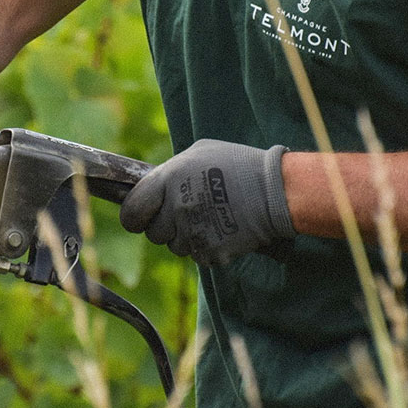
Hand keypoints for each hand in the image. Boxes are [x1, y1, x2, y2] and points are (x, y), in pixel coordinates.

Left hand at [120, 139, 294, 266]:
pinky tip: (222, 229)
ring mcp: (192, 233)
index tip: (142, 215)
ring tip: (210, 217)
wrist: (275, 191)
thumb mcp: (199, 153)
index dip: (135, 215)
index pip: (132, 211)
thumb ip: (171, 170)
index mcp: (168, 180)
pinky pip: (197, 255)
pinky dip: (206, 246)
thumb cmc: (238, 165)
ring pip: (175, 246)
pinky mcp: (209, 252)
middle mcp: (176, 208)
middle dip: (165, 225)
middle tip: (185, 213)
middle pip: (153, 233)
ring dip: (187, 236)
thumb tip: (153, 183)